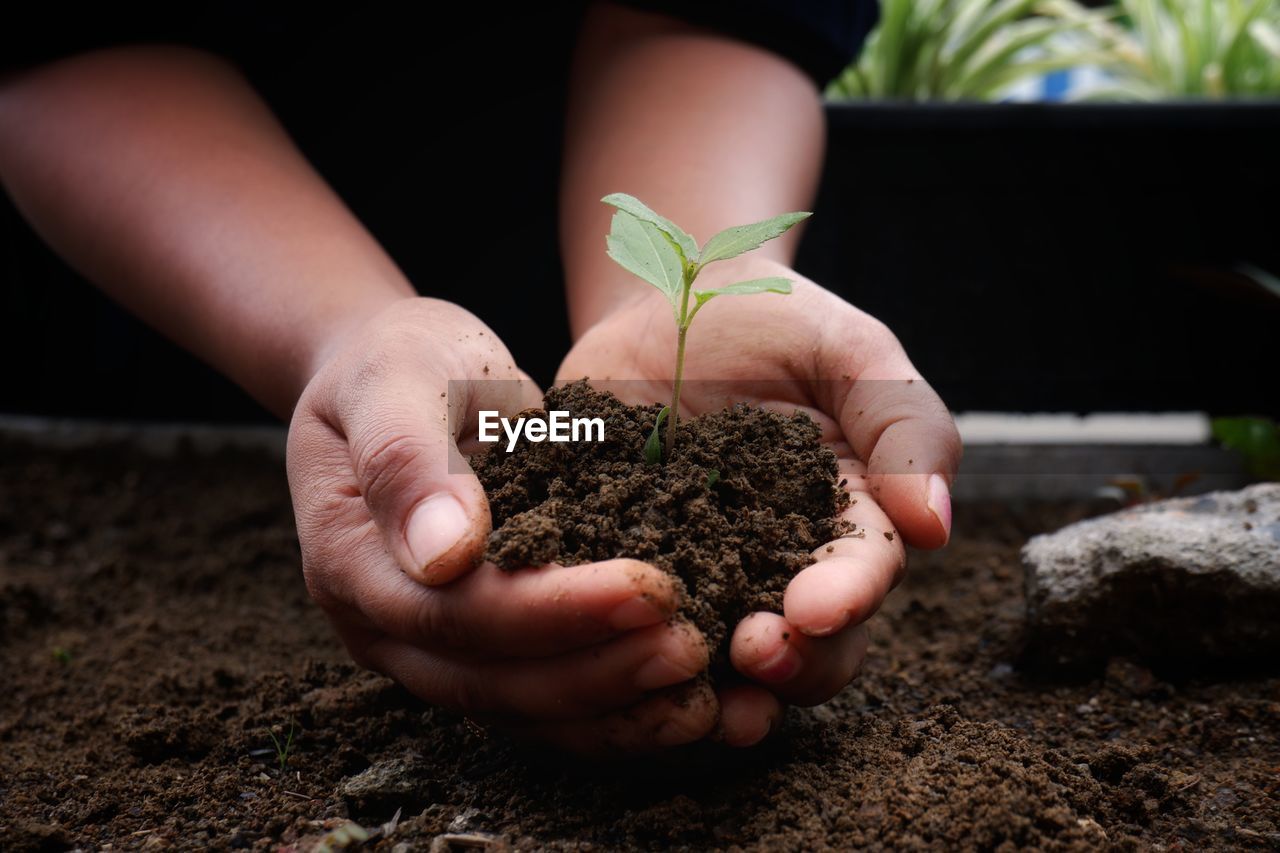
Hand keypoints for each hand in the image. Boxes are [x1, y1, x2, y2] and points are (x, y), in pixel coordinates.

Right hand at [287, 297, 717, 753]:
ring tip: (704, 693)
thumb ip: (406, 459)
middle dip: (599, 671)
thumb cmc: (396, 361)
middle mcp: (385, 626)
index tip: (649, 590)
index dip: (553, 612)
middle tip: (692, 647)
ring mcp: (433, 647)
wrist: (395, 372)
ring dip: (616, 708)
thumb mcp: (393, 378)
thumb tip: (446, 554)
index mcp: (352, 563)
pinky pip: (547, 700)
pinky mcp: (484, 647)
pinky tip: (687, 701)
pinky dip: (616, 709)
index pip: (457, 614)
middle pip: (494, 680)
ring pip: (524, 709)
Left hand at [559, 257, 961, 745]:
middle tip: (753, 654)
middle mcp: (777, 563)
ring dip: (713, 688)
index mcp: (845, 520)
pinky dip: (620, 646)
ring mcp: (700, 571)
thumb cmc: (777, 318)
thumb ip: (904, 426)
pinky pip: (625, 618)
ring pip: (718, 656)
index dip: (844, 601)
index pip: (859, 577)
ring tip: (696, 700)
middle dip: (787, 663)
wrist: (667, 296)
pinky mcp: (623, 561)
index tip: (813, 610)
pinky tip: (607, 658)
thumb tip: (935, 526)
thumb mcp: (852, 350)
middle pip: (803, 644)